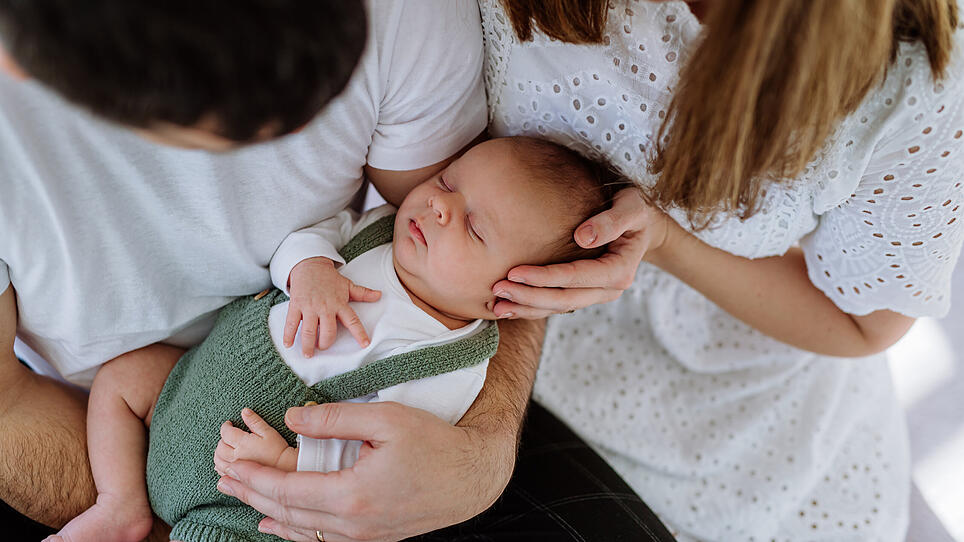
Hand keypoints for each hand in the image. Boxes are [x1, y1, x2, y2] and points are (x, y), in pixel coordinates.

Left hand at [214, 402, 513, 541]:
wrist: (474, 476)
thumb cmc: (435, 443)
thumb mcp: (385, 419)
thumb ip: (334, 418)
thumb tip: (292, 418)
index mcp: (351, 494)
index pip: (287, 489)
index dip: (254, 478)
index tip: (230, 466)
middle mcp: (353, 524)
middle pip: (289, 513)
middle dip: (252, 495)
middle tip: (224, 480)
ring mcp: (365, 535)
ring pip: (304, 531)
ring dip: (271, 515)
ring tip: (246, 502)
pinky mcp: (376, 536)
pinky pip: (324, 538)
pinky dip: (297, 531)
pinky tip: (284, 525)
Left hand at [215, 408, 296, 474]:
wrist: (285, 468)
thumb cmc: (278, 449)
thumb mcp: (268, 432)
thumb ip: (255, 421)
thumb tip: (244, 412)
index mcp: (243, 443)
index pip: (226, 432)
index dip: (225, 426)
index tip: (229, 424)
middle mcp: (236, 456)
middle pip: (219, 447)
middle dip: (222, 439)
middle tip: (228, 435)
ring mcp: (236, 468)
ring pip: (218, 461)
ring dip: (218, 453)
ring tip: (225, 448)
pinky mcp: (237, 478)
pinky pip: (222, 472)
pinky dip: (220, 466)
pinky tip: (225, 462)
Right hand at [286, 257, 380, 356]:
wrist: (309, 264)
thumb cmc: (329, 278)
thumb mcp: (347, 285)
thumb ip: (363, 293)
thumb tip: (379, 295)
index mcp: (340, 303)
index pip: (352, 321)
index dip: (359, 333)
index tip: (365, 344)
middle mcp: (325, 307)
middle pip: (328, 331)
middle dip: (326, 343)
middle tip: (323, 348)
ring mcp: (310, 307)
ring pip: (310, 331)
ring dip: (308, 345)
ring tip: (308, 354)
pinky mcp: (296, 305)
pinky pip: (292, 323)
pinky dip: (289, 335)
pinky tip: (288, 344)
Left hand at [492, 187, 671, 318]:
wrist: (642, 224)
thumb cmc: (635, 209)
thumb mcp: (632, 207)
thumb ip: (612, 221)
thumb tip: (583, 237)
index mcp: (619, 270)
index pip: (576, 277)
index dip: (545, 277)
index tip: (515, 272)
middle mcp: (609, 289)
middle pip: (564, 299)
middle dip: (529, 297)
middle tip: (497, 289)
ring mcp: (596, 294)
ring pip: (559, 308)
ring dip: (527, 308)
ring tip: (496, 305)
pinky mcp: (585, 293)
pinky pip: (558, 305)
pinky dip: (533, 307)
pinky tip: (509, 307)